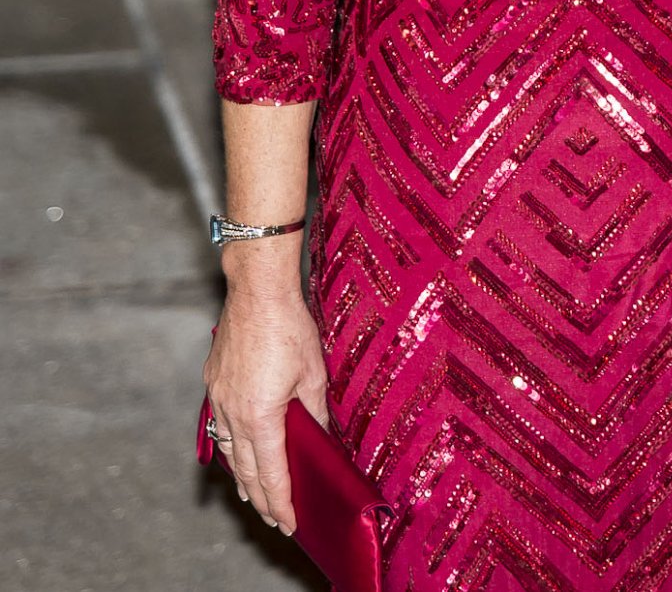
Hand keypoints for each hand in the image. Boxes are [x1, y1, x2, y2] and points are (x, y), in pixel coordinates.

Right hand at [202, 287, 327, 533]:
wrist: (257, 289)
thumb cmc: (289, 326)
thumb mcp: (313, 374)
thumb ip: (313, 412)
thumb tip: (318, 436)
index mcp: (261, 416)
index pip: (271, 472)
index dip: (281, 502)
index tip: (289, 523)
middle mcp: (233, 412)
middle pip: (245, 469)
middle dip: (262, 499)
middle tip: (274, 520)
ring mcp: (219, 397)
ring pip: (228, 449)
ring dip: (241, 476)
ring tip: (252, 496)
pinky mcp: (213, 381)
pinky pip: (220, 424)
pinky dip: (229, 445)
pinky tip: (235, 449)